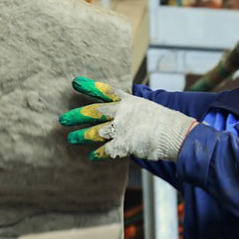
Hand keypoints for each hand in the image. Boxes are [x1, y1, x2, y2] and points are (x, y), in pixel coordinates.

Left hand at [59, 77, 196, 160]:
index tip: (75, 82)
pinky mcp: (124, 145)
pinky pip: (106, 150)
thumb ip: (130, 107)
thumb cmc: (163, 121)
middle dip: (76, 116)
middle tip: (63, 119)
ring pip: (95, 132)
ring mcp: (121, 129)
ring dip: (81, 136)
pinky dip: (98, 153)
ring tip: (71, 139)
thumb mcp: (146, 106)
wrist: (176, 134)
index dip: (89, 86)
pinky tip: (92, 156)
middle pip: (93, 112)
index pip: (105, 91)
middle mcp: (122, 113)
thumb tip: (118, 107)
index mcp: (128, 101)